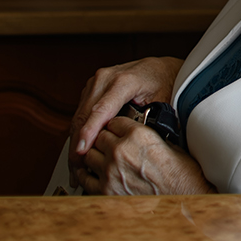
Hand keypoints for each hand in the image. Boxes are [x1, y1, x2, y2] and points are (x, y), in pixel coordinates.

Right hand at [68, 57, 182, 185]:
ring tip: (76, 168)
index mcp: (124, 81)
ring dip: (75, 143)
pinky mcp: (92, 89)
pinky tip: (79, 152)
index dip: (89, 132)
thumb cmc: (165, 84)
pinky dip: (78, 134)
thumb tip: (139, 145)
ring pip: (78, 117)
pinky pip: (81, 114)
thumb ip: (151, 121)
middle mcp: (106, 78)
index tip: (82, 151)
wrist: (163, 69)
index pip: (101, 110)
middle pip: (84, 115)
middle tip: (77, 171)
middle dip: (78, 145)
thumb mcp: (164, 102)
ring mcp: (96, 82)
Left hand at [79, 117, 215, 195]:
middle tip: (110, 144)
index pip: (114, 122)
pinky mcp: (105, 191)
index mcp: (137, 135)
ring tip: (102, 158)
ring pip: (89, 154)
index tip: (117, 130)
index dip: (116, 126)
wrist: (183, 198)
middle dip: (105, 139)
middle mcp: (120, 151)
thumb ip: (145, 134)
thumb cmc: (180, 175)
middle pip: (99, 136)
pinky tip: (92, 172)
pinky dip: (87, 174)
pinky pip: (85, 178)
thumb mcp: (167, 143)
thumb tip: (135, 132)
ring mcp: (110, 172)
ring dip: (95, 155)